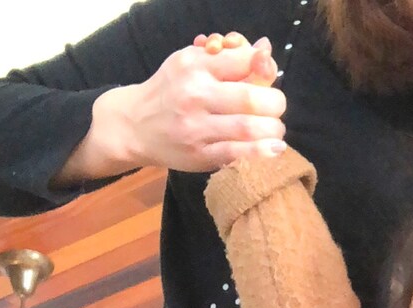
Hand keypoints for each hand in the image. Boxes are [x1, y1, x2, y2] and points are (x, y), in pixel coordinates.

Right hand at [100, 34, 286, 173]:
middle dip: (275, 103)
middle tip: (277, 106)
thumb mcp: (192, 63)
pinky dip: (261, 151)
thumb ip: (227, 57)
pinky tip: (276, 147)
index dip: (264, 67)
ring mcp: (195, 127)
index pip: (242, 61)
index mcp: (194, 65)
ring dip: (272, 128)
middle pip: (249, 98)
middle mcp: (194, 95)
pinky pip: (236, 153)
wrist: (135, 125)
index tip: (268, 77)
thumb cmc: (171, 90)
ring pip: (247, 127)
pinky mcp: (198, 154)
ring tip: (277, 127)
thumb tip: (265, 48)